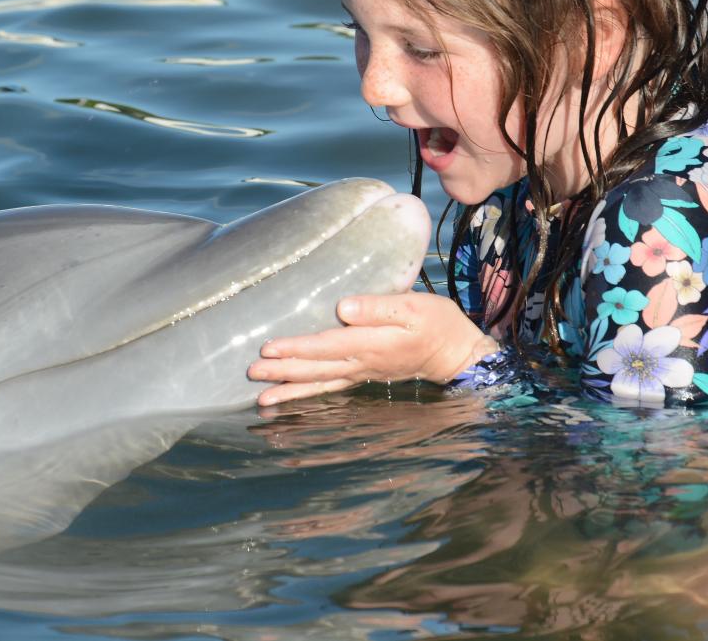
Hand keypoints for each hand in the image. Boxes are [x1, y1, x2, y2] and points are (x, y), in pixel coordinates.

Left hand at [247, 291, 499, 406]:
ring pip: (319, 383)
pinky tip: (289, 398)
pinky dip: (307, 394)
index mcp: (371, 344)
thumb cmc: (436, 324)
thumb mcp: (413, 307)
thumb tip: (343, 309)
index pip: (325, 346)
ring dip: (289, 390)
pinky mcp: (363, 375)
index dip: (296, 348)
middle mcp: (361, 363)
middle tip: (252, 373)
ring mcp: (361, 373)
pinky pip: (329, 387)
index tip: (268, 349)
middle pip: (315, 369)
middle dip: (282, 372)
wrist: (455, 353)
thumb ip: (378, 308)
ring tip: (261, 398)